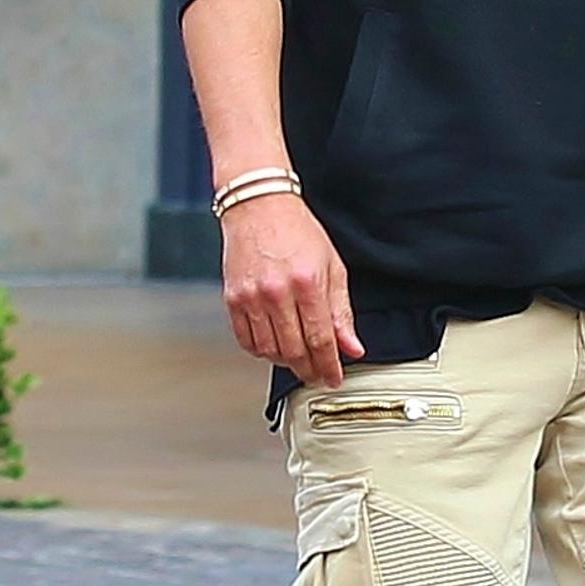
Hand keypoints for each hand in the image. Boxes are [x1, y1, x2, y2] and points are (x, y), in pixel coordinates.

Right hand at [221, 193, 362, 385]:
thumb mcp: (332, 267)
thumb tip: (351, 346)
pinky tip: (274, 347)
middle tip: (318, 375)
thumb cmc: (297, 231)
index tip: (334, 378)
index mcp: (307, 283)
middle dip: (309, 370)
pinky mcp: (233, 299)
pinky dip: (261, 351)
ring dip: (286, 362)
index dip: (329, 366)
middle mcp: (277, 293)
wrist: (258, 207)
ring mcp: (251, 297)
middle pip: (294, 351)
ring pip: (269, 351)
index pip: (321, 340)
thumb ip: (341, 311)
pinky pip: (246, 340)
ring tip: (298, 360)